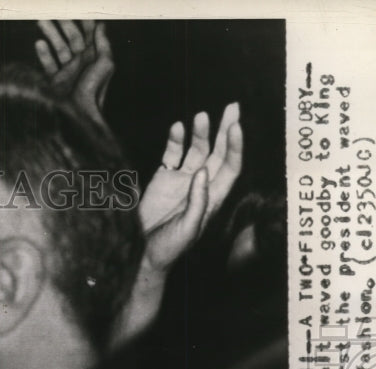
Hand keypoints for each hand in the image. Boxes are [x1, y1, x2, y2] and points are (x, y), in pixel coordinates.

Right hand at [34, 20, 113, 126]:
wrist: (79, 115)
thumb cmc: (94, 91)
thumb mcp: (106, 64)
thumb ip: (103, 44)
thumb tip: (101, 26)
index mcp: (93, 57)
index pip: (88, 33)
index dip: (82, 21)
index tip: (75, 9)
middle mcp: (81, 62)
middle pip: (71, 37)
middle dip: (62, 24)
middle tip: (53, 11)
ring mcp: (67, 70)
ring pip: (58, 47)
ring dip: (50, 34)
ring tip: (41, 21)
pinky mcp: (55, 80)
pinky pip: (48, 63)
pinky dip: (43, 53)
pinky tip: (39, 43)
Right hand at [110, 104, 243, 346]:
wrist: (141, 255)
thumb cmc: (168, 249)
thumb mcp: (188, 229)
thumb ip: (197, 201)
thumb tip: (201, 172)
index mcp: (213, 198)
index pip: (230, 166)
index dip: (234, 146)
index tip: (235, 127)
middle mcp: (200, 185)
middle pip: (219, 152)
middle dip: (226, 130)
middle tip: (232, 107)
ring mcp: (181, 181)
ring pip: (196, 150)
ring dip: (200, 133)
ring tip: (200, 116)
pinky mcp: (163, 180)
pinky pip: (172, 155)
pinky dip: (174, 141)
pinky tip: (177, 128)